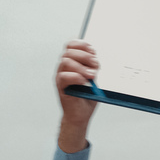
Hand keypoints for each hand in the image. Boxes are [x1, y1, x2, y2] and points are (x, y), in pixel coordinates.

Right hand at [56, 39, 99, 153]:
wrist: (81, 115)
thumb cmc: (87, 97)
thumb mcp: (94, 79)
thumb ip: (94, 68)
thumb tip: (99, 59)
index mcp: (73, 62)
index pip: (72, 45)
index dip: (82, 44)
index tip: (94, 51)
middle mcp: (65, 67)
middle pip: (69, 51)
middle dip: (84, 55)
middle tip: (95, 64)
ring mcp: (61, 76)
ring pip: (66, 61)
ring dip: (81, 66)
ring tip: (91, 75)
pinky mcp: (60, 86)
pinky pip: (63, 76)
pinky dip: (76, 77)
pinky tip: (84, 81)